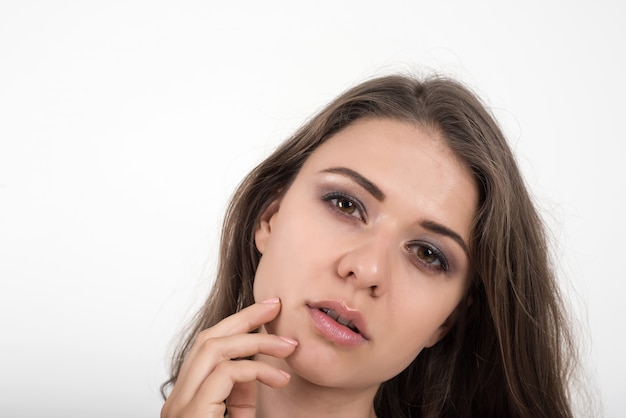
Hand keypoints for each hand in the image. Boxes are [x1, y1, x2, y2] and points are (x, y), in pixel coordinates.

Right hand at [161, 298, 297, 417]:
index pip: (206, 349)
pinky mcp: (192, 414)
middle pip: (207, 339)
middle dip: (244, 318)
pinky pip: (225, 373)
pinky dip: (255, 369)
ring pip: (213, 349)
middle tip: (275, 306)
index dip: (237, 325)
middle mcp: (176, 399)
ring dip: (255, 341)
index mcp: (185, 398)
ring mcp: (180, 406)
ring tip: (288, 345)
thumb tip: (251, 364)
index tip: (266, 313)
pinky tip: (279, 378)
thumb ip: (239, 395)